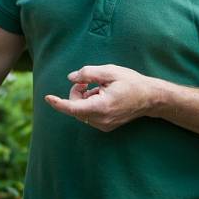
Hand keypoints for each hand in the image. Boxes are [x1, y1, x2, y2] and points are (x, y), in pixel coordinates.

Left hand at [44, 64, 158, 131]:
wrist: (150, 98)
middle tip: (86, 80)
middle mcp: (101, 120)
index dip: (58, 103)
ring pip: (81, 112)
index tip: (48, 98)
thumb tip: (71, 78)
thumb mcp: (109, 72)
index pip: (73, 108)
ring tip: (100, 88)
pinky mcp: (106, 126)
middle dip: (76, 93)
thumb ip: (88, 73)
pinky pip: (89, 115)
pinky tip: (103, 96)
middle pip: (75, 107)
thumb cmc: (131, 82)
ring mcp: (104, 125)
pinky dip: (90, 104)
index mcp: (101, 106)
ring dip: (84, 98)